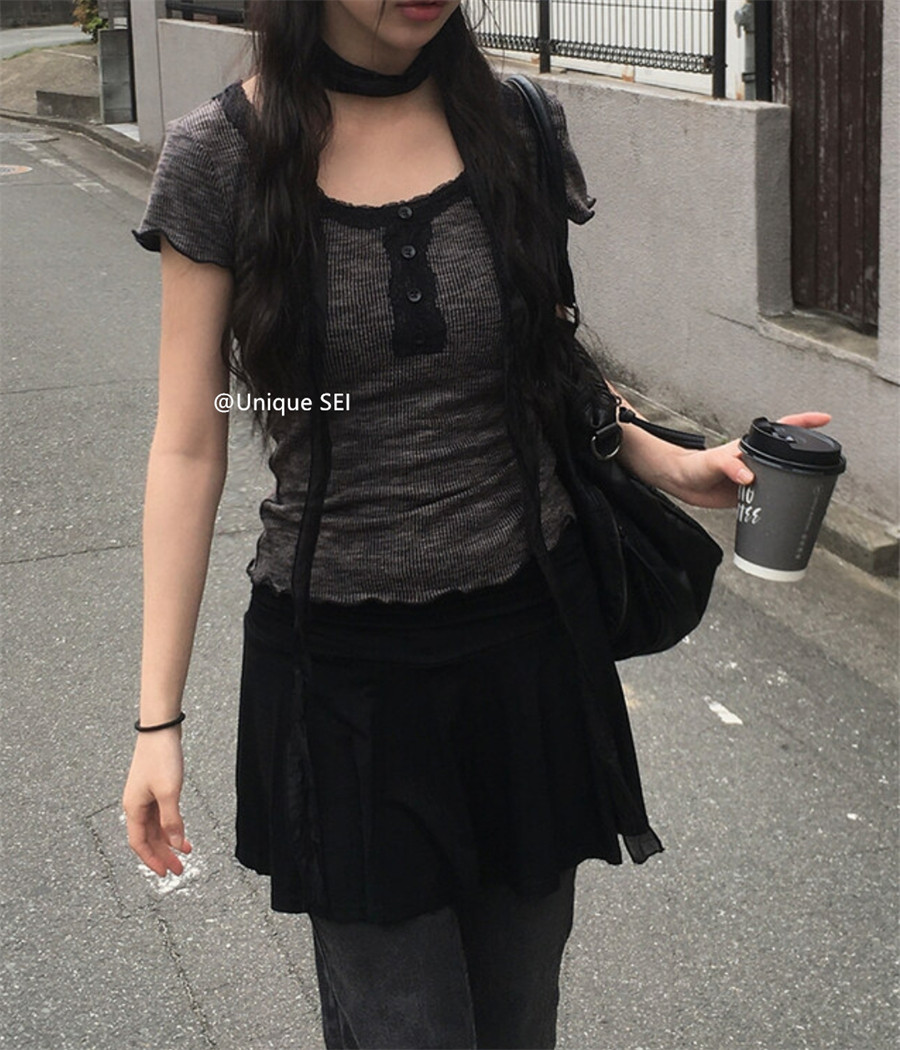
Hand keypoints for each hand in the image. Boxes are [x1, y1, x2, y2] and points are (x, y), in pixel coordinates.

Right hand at [122, 730, 191, 876]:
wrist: (161, 730)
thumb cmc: (161, 758)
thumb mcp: (169, 792)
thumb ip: (172, 820)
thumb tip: (175, 844)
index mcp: (133, 808)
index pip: (139, 843)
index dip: (152, 860)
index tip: (166, 873)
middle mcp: (136, 805)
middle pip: (148, 838)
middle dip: (163, 854)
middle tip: (179, 869)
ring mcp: (144, 796)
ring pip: (155, 827)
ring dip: (169, 841)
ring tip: (186, 852)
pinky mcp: (154, 788)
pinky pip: (160, 815)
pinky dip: (171, 825)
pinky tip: (182, 831)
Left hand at [672, 412, 832, 508]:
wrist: (680, 482)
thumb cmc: (694, 466)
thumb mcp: (713, 462)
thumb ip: (730, 466)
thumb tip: (748, 477)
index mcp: (751, 447)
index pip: (782, 429)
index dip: (804, 422)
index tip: (825, 419)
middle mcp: (755, 461)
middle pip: (787, 456)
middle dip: (807, 456)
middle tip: (826, 461)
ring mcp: (753, 477)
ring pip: (780, 478)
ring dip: (794, 484)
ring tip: (811, 490)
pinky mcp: (747, 495)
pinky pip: (768, 498)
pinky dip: (778, 503)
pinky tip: (785, 511)